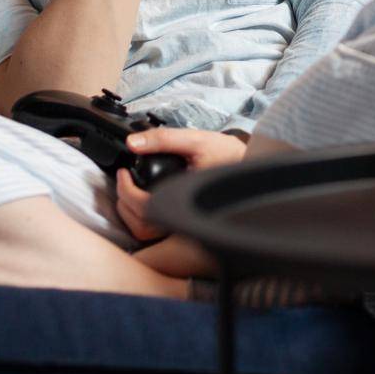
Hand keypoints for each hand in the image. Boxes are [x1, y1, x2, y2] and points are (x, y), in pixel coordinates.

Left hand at [113, 128, 247, 241]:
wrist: (251, 167)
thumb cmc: (228, 157)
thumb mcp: (196, 140)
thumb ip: (164, 139)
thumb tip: (134, 142)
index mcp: (184, 198)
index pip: (143, 207)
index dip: (125, 190)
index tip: (123, 173)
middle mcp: (184, 218)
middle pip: (140, 226)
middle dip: (124, 203)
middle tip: (123, 181)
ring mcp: (185, 227)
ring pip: (146, 234)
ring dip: (131, 214)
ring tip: (129, 192)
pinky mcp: (186, 227)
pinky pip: (156, 233)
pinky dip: (142, 219)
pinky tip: (143, 201)